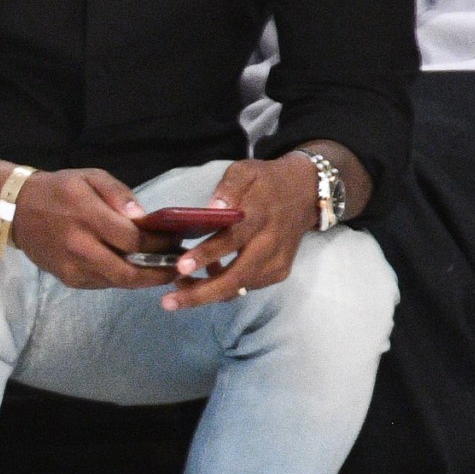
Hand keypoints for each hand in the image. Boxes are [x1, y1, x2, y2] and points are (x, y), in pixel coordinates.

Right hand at [9, 168, 170, 289]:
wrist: (15, 210)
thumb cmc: (58, 190)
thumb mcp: (90, 177)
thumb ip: (119, 194)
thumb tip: (144, 218)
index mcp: (87, 217)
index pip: (134, 241)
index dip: (161, 245)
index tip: (178, 240)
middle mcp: (80, 247)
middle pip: (130, 272)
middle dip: (159, 273)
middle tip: (178, 267)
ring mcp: (72, 267)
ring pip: (118, 282)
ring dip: (144, 278)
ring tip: (161, 268)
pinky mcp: (68, 279)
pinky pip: (103, 283)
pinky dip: (122, 278)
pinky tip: (132, 267)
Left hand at [163, 155, 318, 309]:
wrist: (306, 194)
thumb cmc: (266, 182)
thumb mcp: (246, 171)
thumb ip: (229, 187)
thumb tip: (213, 208)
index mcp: (260, 216)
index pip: (232, 239)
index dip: (207, 255)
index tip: (181, 267)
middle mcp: (270, 244)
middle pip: (235, 276)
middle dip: (201, 293)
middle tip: (169, 302)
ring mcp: (277, 262)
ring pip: (239, 287)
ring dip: (207, 293)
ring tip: (177, 289)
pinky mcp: (279, 273)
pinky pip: (245, 286)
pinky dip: (223, 288)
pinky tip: (203, 279)